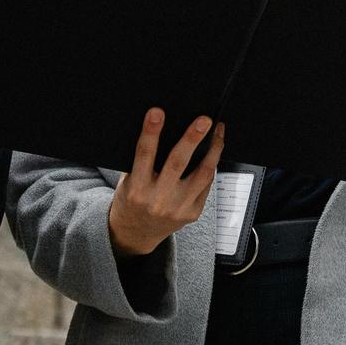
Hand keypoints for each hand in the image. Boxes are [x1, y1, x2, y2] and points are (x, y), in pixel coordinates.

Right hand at [107, 108, 224, 255]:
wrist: (137, 233)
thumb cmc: (131, 200)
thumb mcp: (128, 181)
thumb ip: (143, 161)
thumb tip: (166, 129)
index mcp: (136, 189)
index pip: (144, 155)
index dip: (151, 132)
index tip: (157, 112)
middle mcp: (158, 200)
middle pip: (178, 163)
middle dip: (192, 139)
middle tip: (203, 120)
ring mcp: (178, 208)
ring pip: (202, 174)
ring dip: (213, 150)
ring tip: (218, 131)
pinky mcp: (193, 213)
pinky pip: (206, 185)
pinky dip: (211, 166)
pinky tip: (214, 151)